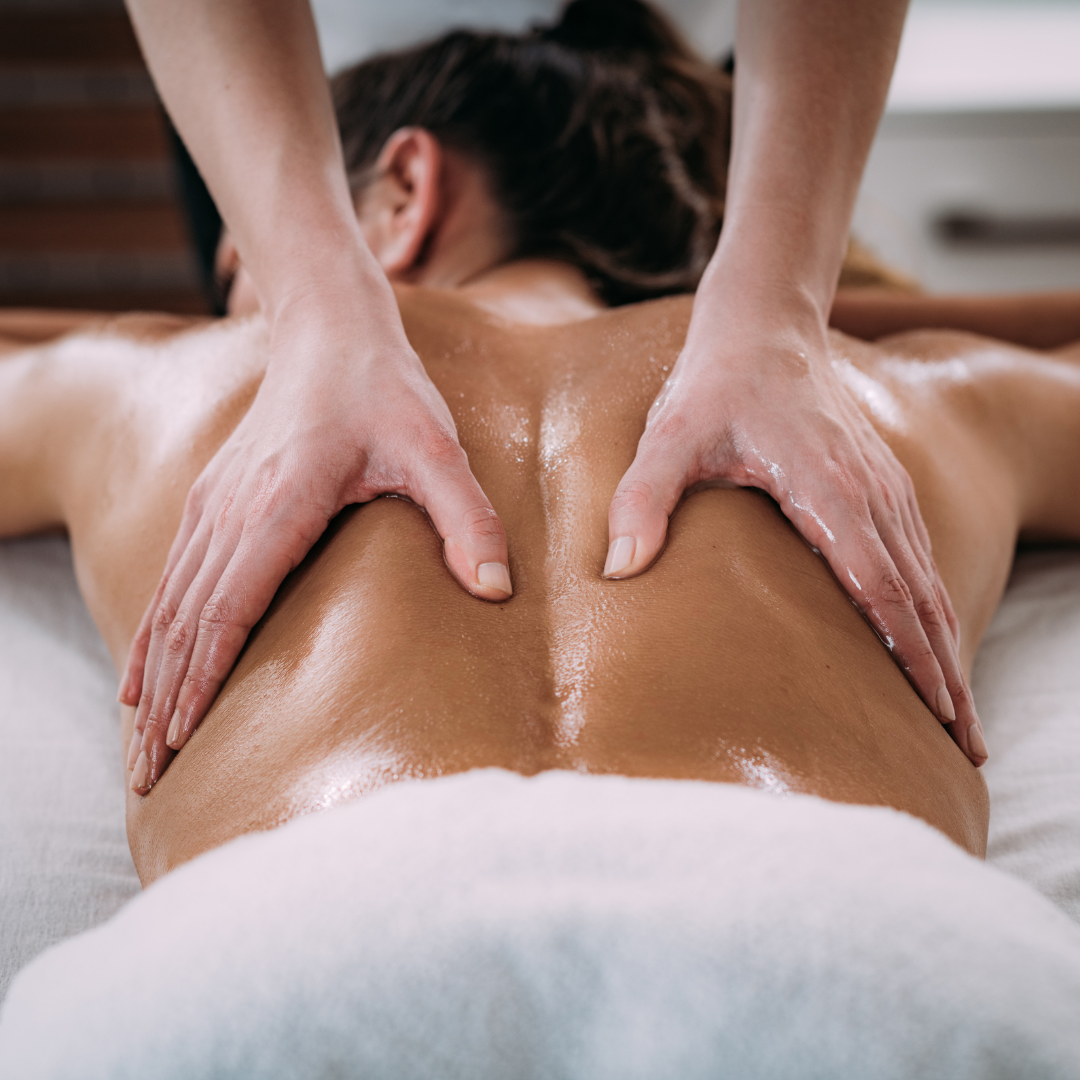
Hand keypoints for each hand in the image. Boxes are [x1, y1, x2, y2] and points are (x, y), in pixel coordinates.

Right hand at [122, 296, 511, 793]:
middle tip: (146, 777)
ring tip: (138, 743)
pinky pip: (172, 579)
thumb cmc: (386, 391)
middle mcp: (231, 511)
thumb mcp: (436, 449)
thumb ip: (468, 517)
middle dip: (164, 704)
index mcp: (278, 505)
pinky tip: (142, 670)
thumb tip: (497, 590)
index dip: (202, 679)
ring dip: (150, 677)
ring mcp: (214, 505)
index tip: (179, 742)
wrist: (332, 331)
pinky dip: (153, 632)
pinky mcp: (213, 499)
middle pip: (183, 623)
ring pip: (168, 605)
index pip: (226, 608)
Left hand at [603, 293, 986, 766]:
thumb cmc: (713, 386)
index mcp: (830, 490)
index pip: (881, 589)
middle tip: (967, 748)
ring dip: (949, 649)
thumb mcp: (668, 438)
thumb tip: (618, 572)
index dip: (910, 656)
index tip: (936, 714)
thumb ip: (641, 502)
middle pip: (922, 601)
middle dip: (948, 676)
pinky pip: (919, 559)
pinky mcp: (882, 485)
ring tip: (960, 717)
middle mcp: (873, 495)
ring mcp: (885, 488)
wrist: (763, 326)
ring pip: (930, 583)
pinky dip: (933, 611)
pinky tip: (933, 646)